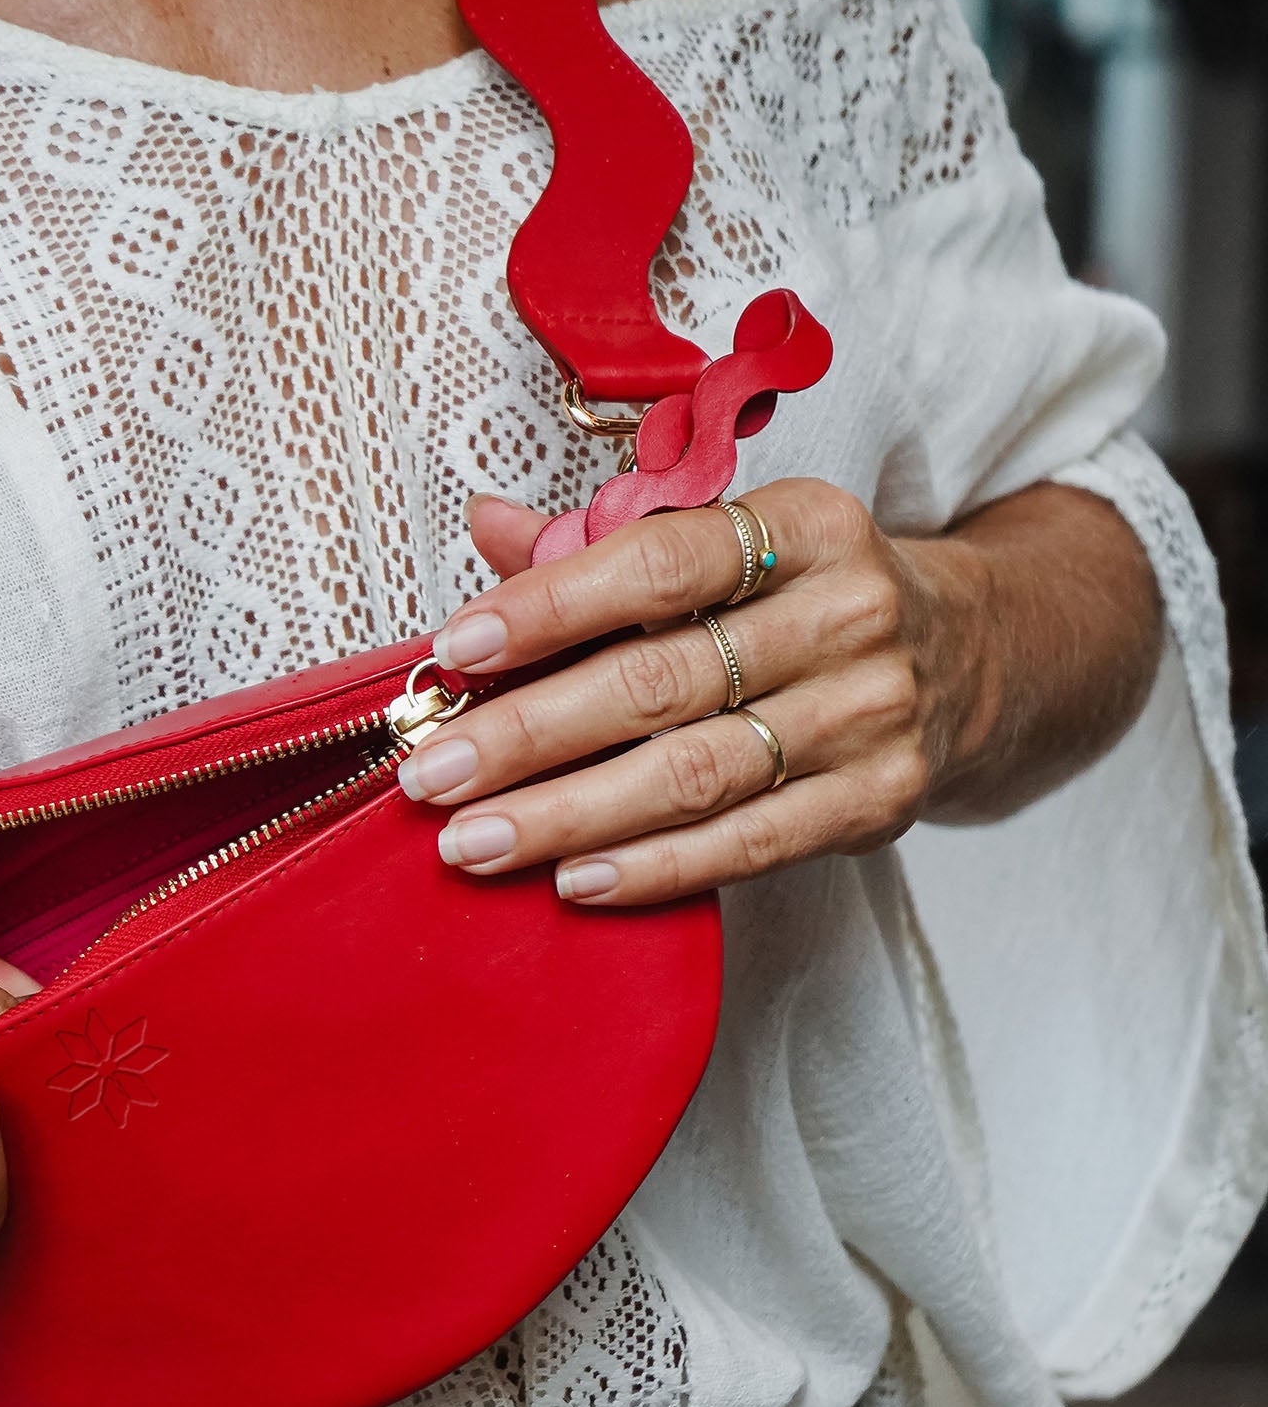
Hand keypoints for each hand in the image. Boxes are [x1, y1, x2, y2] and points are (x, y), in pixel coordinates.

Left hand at [399, 481, 960, 902]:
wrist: (975, 656)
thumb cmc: (803, 598)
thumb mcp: (730, 544)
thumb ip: (604, 543)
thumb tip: (489, 524)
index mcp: (803, 525)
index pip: (659, 563)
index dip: (551, 606)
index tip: (456, 649)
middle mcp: (849, 613)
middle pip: (660, 683)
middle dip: (528, 736)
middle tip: (432, 775)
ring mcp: (870, 714)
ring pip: (693, 777)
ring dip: (567, 816)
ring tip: (472, 844)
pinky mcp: (878, 801)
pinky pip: (748, 845)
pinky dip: (654, 869)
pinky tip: (571, 881)